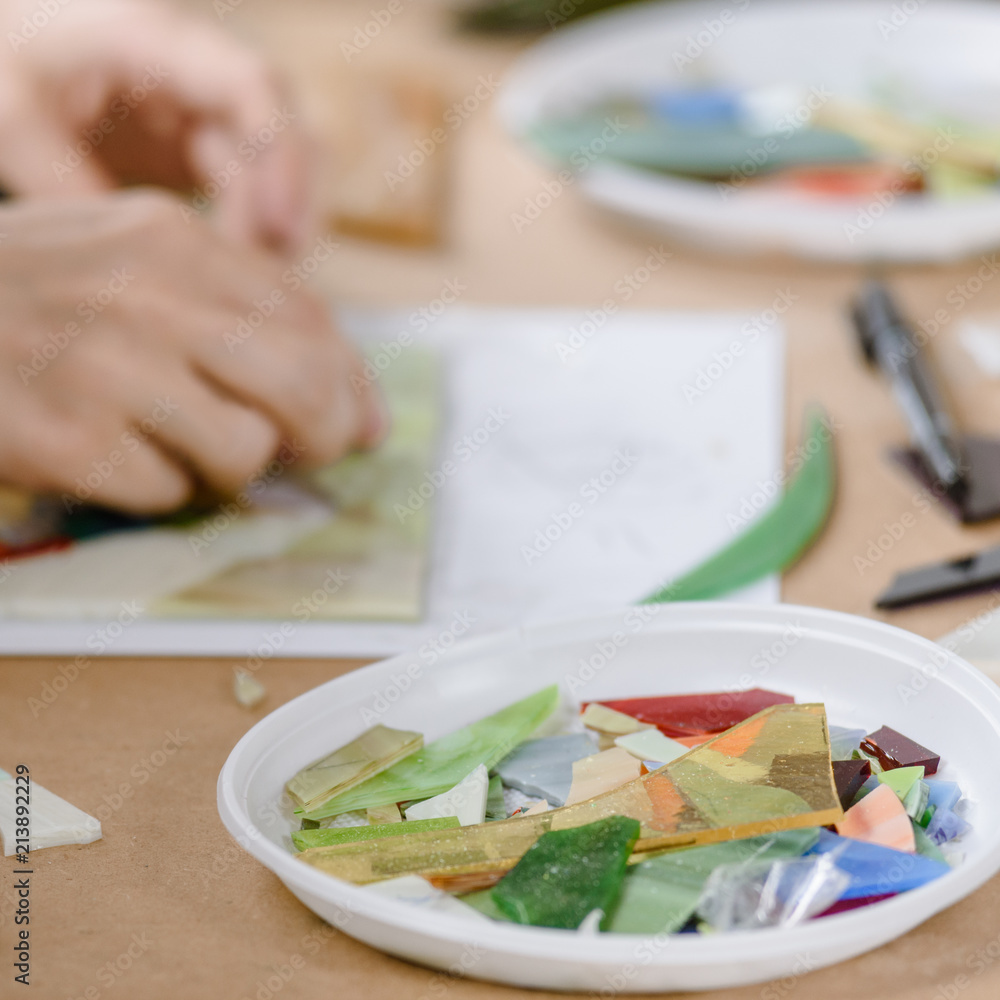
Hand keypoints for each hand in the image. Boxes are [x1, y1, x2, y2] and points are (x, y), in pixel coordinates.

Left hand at [0, 0, 312, 253]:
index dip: (281, 154)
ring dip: (279, 226)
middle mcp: (200, 74)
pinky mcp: (202, 150)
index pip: (252, 85)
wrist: (7, 45)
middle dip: (293, 207)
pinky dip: (255, 234)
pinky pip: (252, 193)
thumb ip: (71, 183)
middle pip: (288, 132)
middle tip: (273, 276)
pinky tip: (239, 272)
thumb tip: (140, 263)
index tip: (278, 225)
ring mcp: (207, 113)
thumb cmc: (5, 60)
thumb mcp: (13, 118)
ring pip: (280, 169)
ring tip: (257, 283)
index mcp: (155, 42)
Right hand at [0, 191, 384, 513]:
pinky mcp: (66, 439)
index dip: (355, 385)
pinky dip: (159, 491)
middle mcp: (150, 297)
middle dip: (327, 436)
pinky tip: (118, 461)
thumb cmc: (29, 292)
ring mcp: (106, 367)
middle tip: (314, 457)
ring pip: (244, 450)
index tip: (366, 425)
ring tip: (187, 450)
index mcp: (175, 242)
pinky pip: (167, 492)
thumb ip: (237, 309)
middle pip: (303, 387)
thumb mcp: (130, 259)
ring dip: (232, 468)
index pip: (311, 320)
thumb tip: (350, 401)